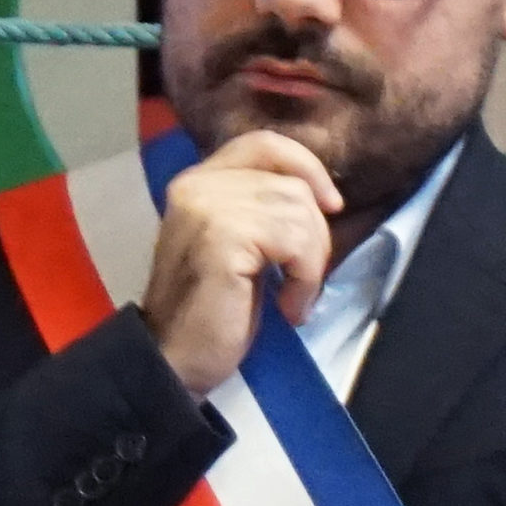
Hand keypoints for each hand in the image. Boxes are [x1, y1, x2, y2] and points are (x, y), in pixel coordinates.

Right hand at [141, 132, 345, 396]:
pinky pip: (295, 241)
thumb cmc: (212, 310)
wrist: (174, 361)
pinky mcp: (221, 238)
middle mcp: (196, 186)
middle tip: (302, 279)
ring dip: (311, 263)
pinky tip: (288, 307)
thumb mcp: (239, 244)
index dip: (307, 167)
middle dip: (316, 234)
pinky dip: (305, 278)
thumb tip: (321, 193)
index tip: (330, 207)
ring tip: (293, 298)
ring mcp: (206, 209)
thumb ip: (261, 207)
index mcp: (197, 182)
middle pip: (292, 183)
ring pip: (300, 211)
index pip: (265, 144)